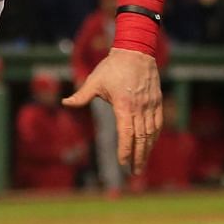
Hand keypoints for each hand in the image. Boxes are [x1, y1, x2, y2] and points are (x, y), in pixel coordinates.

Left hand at [63, 48, 161, 173]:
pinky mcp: (157, 101)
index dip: (125, 150)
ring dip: (147, 149)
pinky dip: (154, 136)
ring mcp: (150, 105)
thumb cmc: (112, 66)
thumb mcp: (94, 80)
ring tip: (142, 163)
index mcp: (124, 105)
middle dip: (138, 157)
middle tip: (135, 172)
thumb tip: (65, 102)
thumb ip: (81, 95)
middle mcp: (140, 108)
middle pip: (141, 138)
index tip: (122, 163)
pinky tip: (151, 144)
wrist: (135, 51)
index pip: (126, 133)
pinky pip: (158, 123)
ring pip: (151, 133)